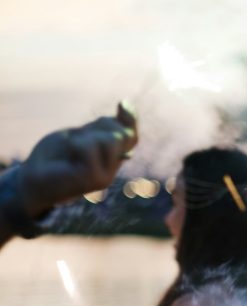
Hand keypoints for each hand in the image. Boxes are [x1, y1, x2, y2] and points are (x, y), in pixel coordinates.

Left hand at [18, 102, 138, 217]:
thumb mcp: (79, 134)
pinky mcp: (95, 180)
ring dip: (88, 136)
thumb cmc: (54, 157)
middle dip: (101, 126)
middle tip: (78, 138)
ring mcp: (107, 175)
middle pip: (123, 135)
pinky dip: (76, 144)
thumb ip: (102, 127)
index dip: (130, 118)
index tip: (122, 102)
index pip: (131, 136)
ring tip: (72, 149)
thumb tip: (127, 107)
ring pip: (112, 139)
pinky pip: (91, 148)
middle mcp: (112, 167)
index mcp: (110, 157)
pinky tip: (68, 156)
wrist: (33, 180)